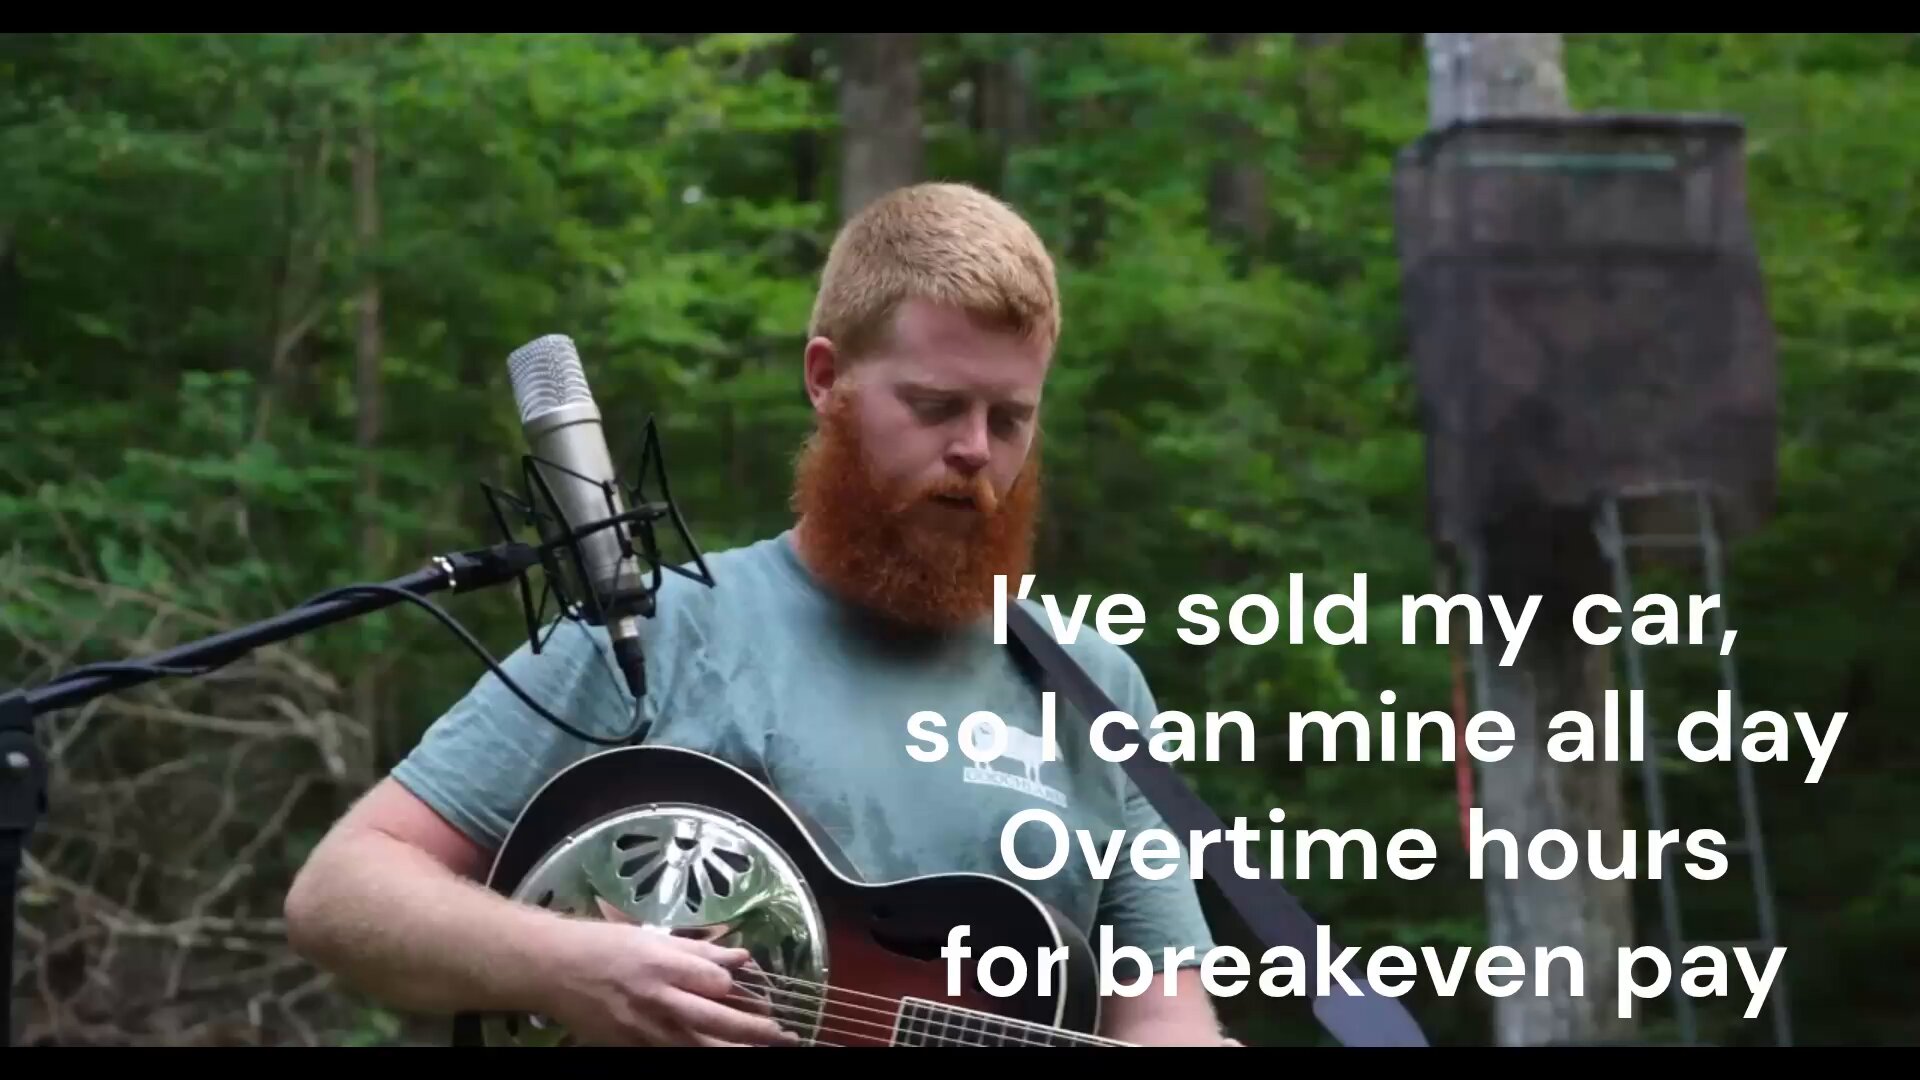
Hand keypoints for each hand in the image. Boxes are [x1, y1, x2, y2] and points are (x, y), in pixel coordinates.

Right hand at [541, 919, 801, 1046]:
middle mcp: (658, 1000)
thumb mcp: (653, 937)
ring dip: (732, 1050)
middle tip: (784, 1036)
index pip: (716, 983)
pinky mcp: (631, 1047)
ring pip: (698, 1047)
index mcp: (664, 965)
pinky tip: (715, 1052)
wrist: (554, 970)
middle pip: (716, 1021)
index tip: (749, 989)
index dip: (736, 987)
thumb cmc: (604, 946)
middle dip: (754, 1032)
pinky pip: (670, 1055)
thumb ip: (700, 950)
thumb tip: (741, 958)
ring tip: (762, 1050)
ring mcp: (644, 1030)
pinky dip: (694, 1054)